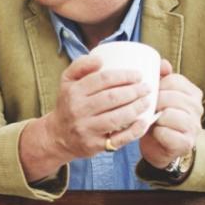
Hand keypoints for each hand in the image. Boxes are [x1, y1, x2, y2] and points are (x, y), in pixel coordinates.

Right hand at [20, 55, 152, 180]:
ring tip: (147, 101)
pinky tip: (144, 122)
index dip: (124, 76)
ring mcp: (86, 129)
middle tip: (147, 88)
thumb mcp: (67, 82)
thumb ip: (80, 65)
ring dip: (137, 108)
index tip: (138, 75)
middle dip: (134, 91)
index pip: (102, 79)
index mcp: (73, 92)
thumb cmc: (68, 104)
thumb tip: (100, 59)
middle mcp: (78, 111)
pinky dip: (135, 130)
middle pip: (112, 98)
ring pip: (117, 118)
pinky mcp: (94, 145)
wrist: (58, 136)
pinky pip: (119, 139)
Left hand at [139, 59, 202, 168]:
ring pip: (169, 114)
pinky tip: (154, 133)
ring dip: (154, 118)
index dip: (155, 87)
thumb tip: (161, 62)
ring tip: (150, 121)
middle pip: (170, 97)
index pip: (173, 81)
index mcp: (192, 93)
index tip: (148, 95)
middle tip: (145, 110)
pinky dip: (156, 133)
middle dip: (153, 103)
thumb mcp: (160, 96)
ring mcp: (194, 126)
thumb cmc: (157, 118)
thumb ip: (161, 78)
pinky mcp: (186, 143)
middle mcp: (197, 108)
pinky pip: (166, 133)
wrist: (159, 147)